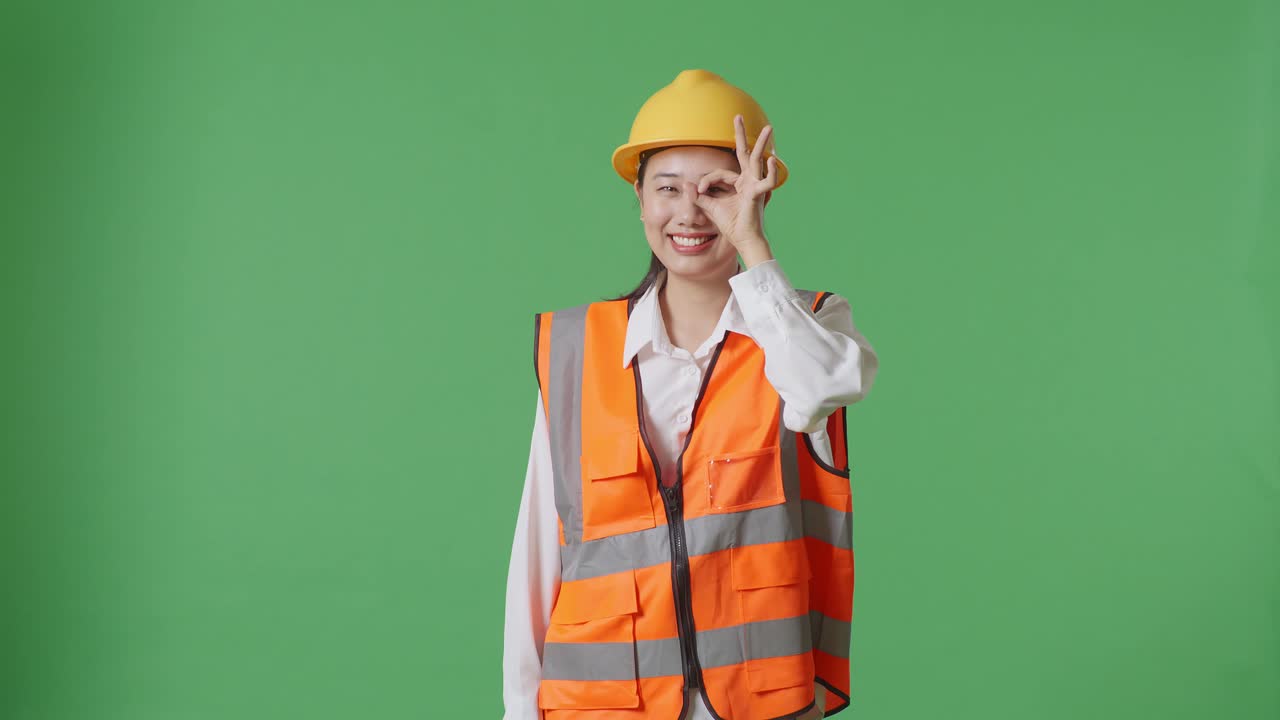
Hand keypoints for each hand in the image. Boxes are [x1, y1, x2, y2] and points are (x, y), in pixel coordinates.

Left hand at [686, 113, 779, 250]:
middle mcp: (748, 181)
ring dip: (762, 143)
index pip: (720, 173)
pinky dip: (770, 172)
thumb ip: (700, 196)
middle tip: (738, 117)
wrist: (743, 241)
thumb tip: (688, 185)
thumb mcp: (711, 207)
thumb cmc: (732, 226)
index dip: (707, 181)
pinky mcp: (757, 195)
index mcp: (738, 184)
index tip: (699, 191)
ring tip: (768, 128)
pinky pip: (766, 182)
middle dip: (741, 135)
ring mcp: (754, 186)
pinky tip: (771, 159)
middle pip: (744, 153)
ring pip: (757, 160)